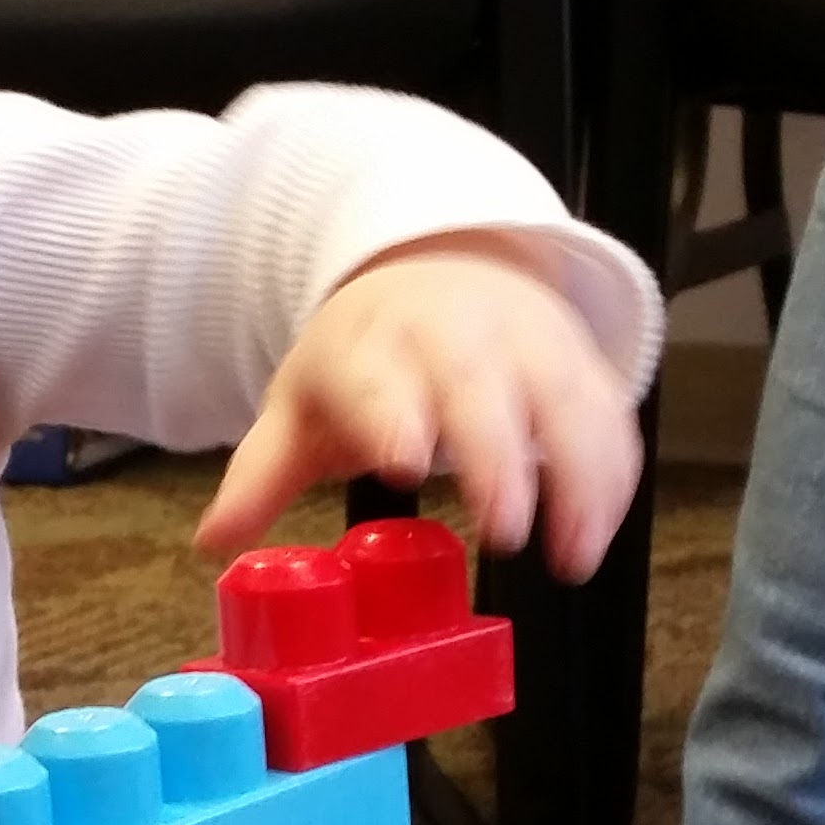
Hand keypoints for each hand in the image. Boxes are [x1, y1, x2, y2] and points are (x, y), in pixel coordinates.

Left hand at [198, 231, 639, 582]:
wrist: (436, 266)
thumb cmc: (366, 356)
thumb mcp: (301, 404)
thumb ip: (263, 476)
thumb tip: (211, 543)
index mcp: (373, 347)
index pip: (380, 378)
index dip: (393, 414)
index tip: (402, 461)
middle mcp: (456, 335)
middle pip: (482, 388)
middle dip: (499, 456)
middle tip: (505, 531)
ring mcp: (527, 341)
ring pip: (565, 398)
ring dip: (580, 476)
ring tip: (573, 557)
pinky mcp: (579, 359)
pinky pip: (608, 411)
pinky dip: (613, 472)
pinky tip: (600, 530)